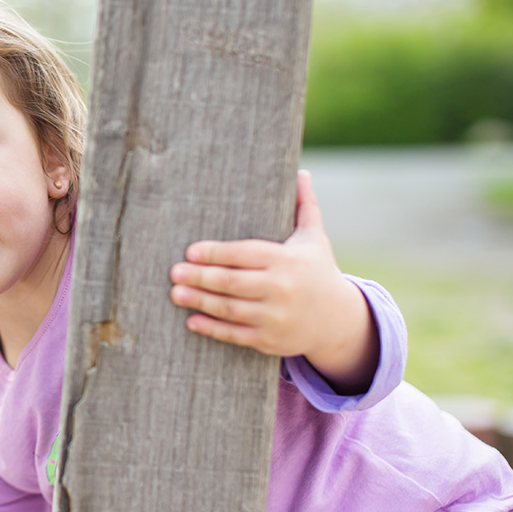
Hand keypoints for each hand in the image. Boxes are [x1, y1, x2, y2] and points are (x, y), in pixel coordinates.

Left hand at [169, 169, 378, 392]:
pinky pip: (235, 334)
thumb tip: (301, 171)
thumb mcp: (314, 238)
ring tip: (175, 293)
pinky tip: (192, 321)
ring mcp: (275, 316)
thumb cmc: (318, 271)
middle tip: (173, 272)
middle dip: (199, 277)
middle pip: (231, 282)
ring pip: (229, 309)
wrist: (338, 320)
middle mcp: (281, 288)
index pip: (244, 254)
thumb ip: (304, 206)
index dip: (215, 253)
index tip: (190, 251)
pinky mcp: (269, 340)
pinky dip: (212, 329)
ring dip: (199, 302)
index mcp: (288, 260)